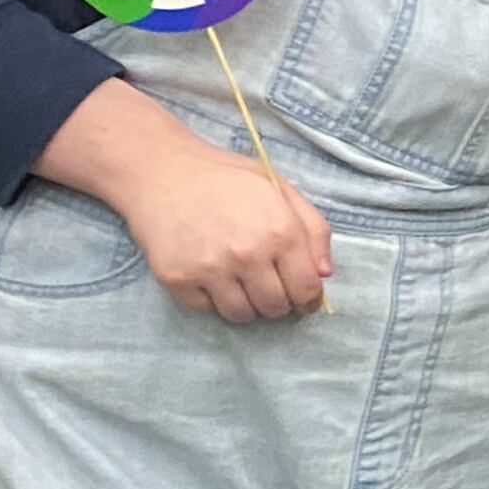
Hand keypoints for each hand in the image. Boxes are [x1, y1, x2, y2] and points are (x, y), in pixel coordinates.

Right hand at [115, 141, 333, 321]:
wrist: (164, 173)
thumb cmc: (228, 179)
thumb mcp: (281, 190)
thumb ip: (314, 230)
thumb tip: (324, 274)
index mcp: (280, 232)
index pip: (306, 289)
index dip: (309, 299)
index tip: (304, 299)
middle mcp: (247, 254)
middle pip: (275, 307)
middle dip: (279, 302)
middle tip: (270, 288)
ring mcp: (209, 270)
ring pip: (241, 315)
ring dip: (248, 306)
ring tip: (242, 283)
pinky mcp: (177, 280)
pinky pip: (207, 310)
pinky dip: (213, 300)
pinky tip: (212, 276)